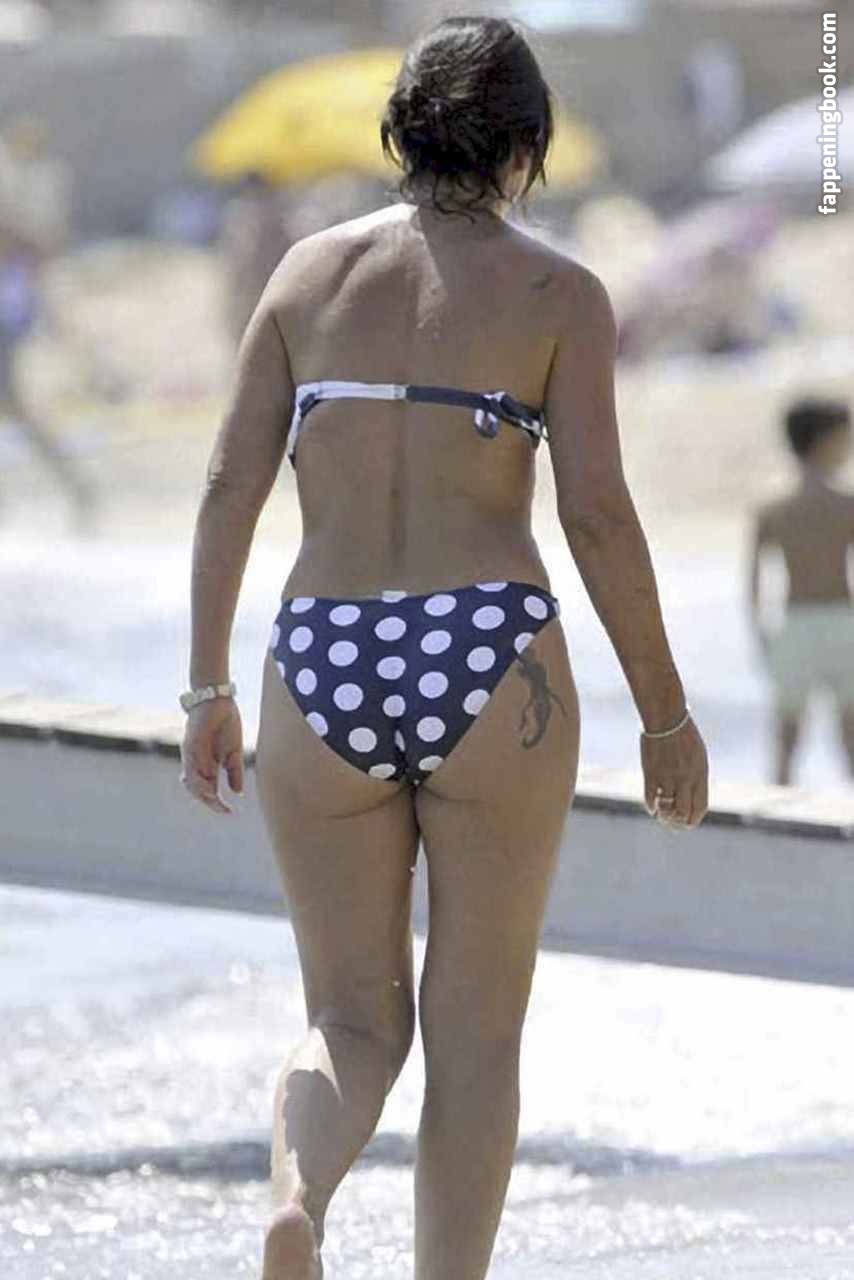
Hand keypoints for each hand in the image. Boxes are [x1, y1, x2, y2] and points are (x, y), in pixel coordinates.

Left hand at [180, 697, 243, 814]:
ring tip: (217, 802)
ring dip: (203, 795)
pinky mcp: (190, 747)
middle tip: (224, 810)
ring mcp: (191, 756)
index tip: (230, 812)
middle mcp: (197, 764)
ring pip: (191, 783)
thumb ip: (234, 772)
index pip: (209, 790)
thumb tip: (237, 792)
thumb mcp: (234, 752)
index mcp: (207, 766)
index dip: (217, 803)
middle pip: (198, 791)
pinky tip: (210, 788)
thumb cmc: (226, 723)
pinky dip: (198, 781)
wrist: (218, 700)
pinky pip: (190, 769)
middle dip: (211, 803)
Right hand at [640, 714, 707, 830]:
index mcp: (700, 775)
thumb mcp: (698, 757)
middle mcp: (686, 779)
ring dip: (663, 815)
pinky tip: (651, 806)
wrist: (667, 718)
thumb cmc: (684, 735)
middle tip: (671, 822)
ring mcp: (668, 776)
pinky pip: (650, 798)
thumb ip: (696, 777)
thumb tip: (692, 795)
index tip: (687, 822)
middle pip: (684, 813)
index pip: (700, 807)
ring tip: (661, 814)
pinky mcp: (651, 772)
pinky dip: (651, 806)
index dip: (693, 819)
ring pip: (666, 808)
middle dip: (678, 823)